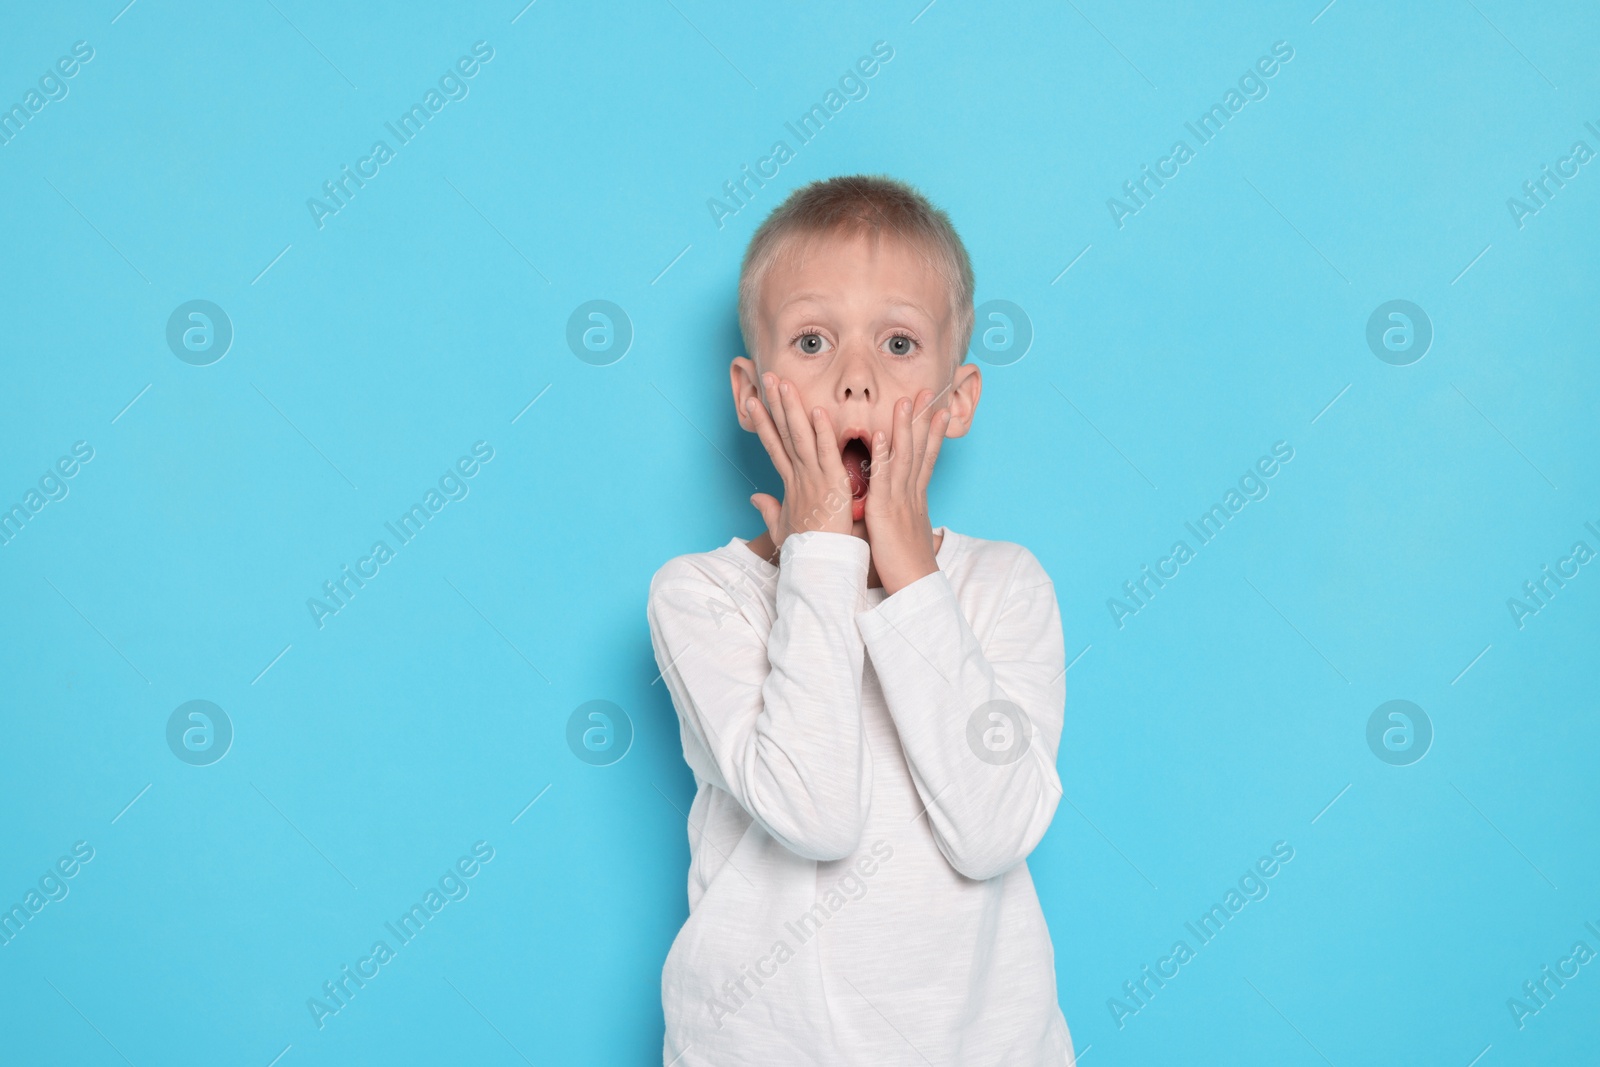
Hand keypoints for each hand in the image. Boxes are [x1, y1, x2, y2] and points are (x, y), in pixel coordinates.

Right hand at [744, 372, 853, 549]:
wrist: (819, 566)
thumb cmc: (806, 549)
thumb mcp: (782, 528)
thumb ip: (769, 509)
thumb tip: (755, 498)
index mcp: (791, 484)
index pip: (774, 446)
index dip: (763, 423)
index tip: (752, 402)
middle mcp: (799, 477)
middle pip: (783, 433)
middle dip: (774, 404)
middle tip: (767, 378)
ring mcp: (813, 479)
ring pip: (801, 437)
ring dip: (791, 409)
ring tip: (783, 384)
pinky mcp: (831, 485)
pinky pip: (826, 454)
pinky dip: (822, 433)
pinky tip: (816, 411)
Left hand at [864, 388, 950, 594]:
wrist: (916, 589)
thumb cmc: (909, 568)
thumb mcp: (907, 536)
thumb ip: (905, 519)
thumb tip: (911, 515)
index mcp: (915, 500)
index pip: (926, 460)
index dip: (933, 435)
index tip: (940, 412)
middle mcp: (912, 495)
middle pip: (920, 450)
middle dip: (924, 420)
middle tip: (928, 392)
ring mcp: (901, 502)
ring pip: (904, 458)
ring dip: (905, 428)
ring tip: (906, 401)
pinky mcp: (887, 513)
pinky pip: (885, 480)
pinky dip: (884, 456)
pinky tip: (881, 435)